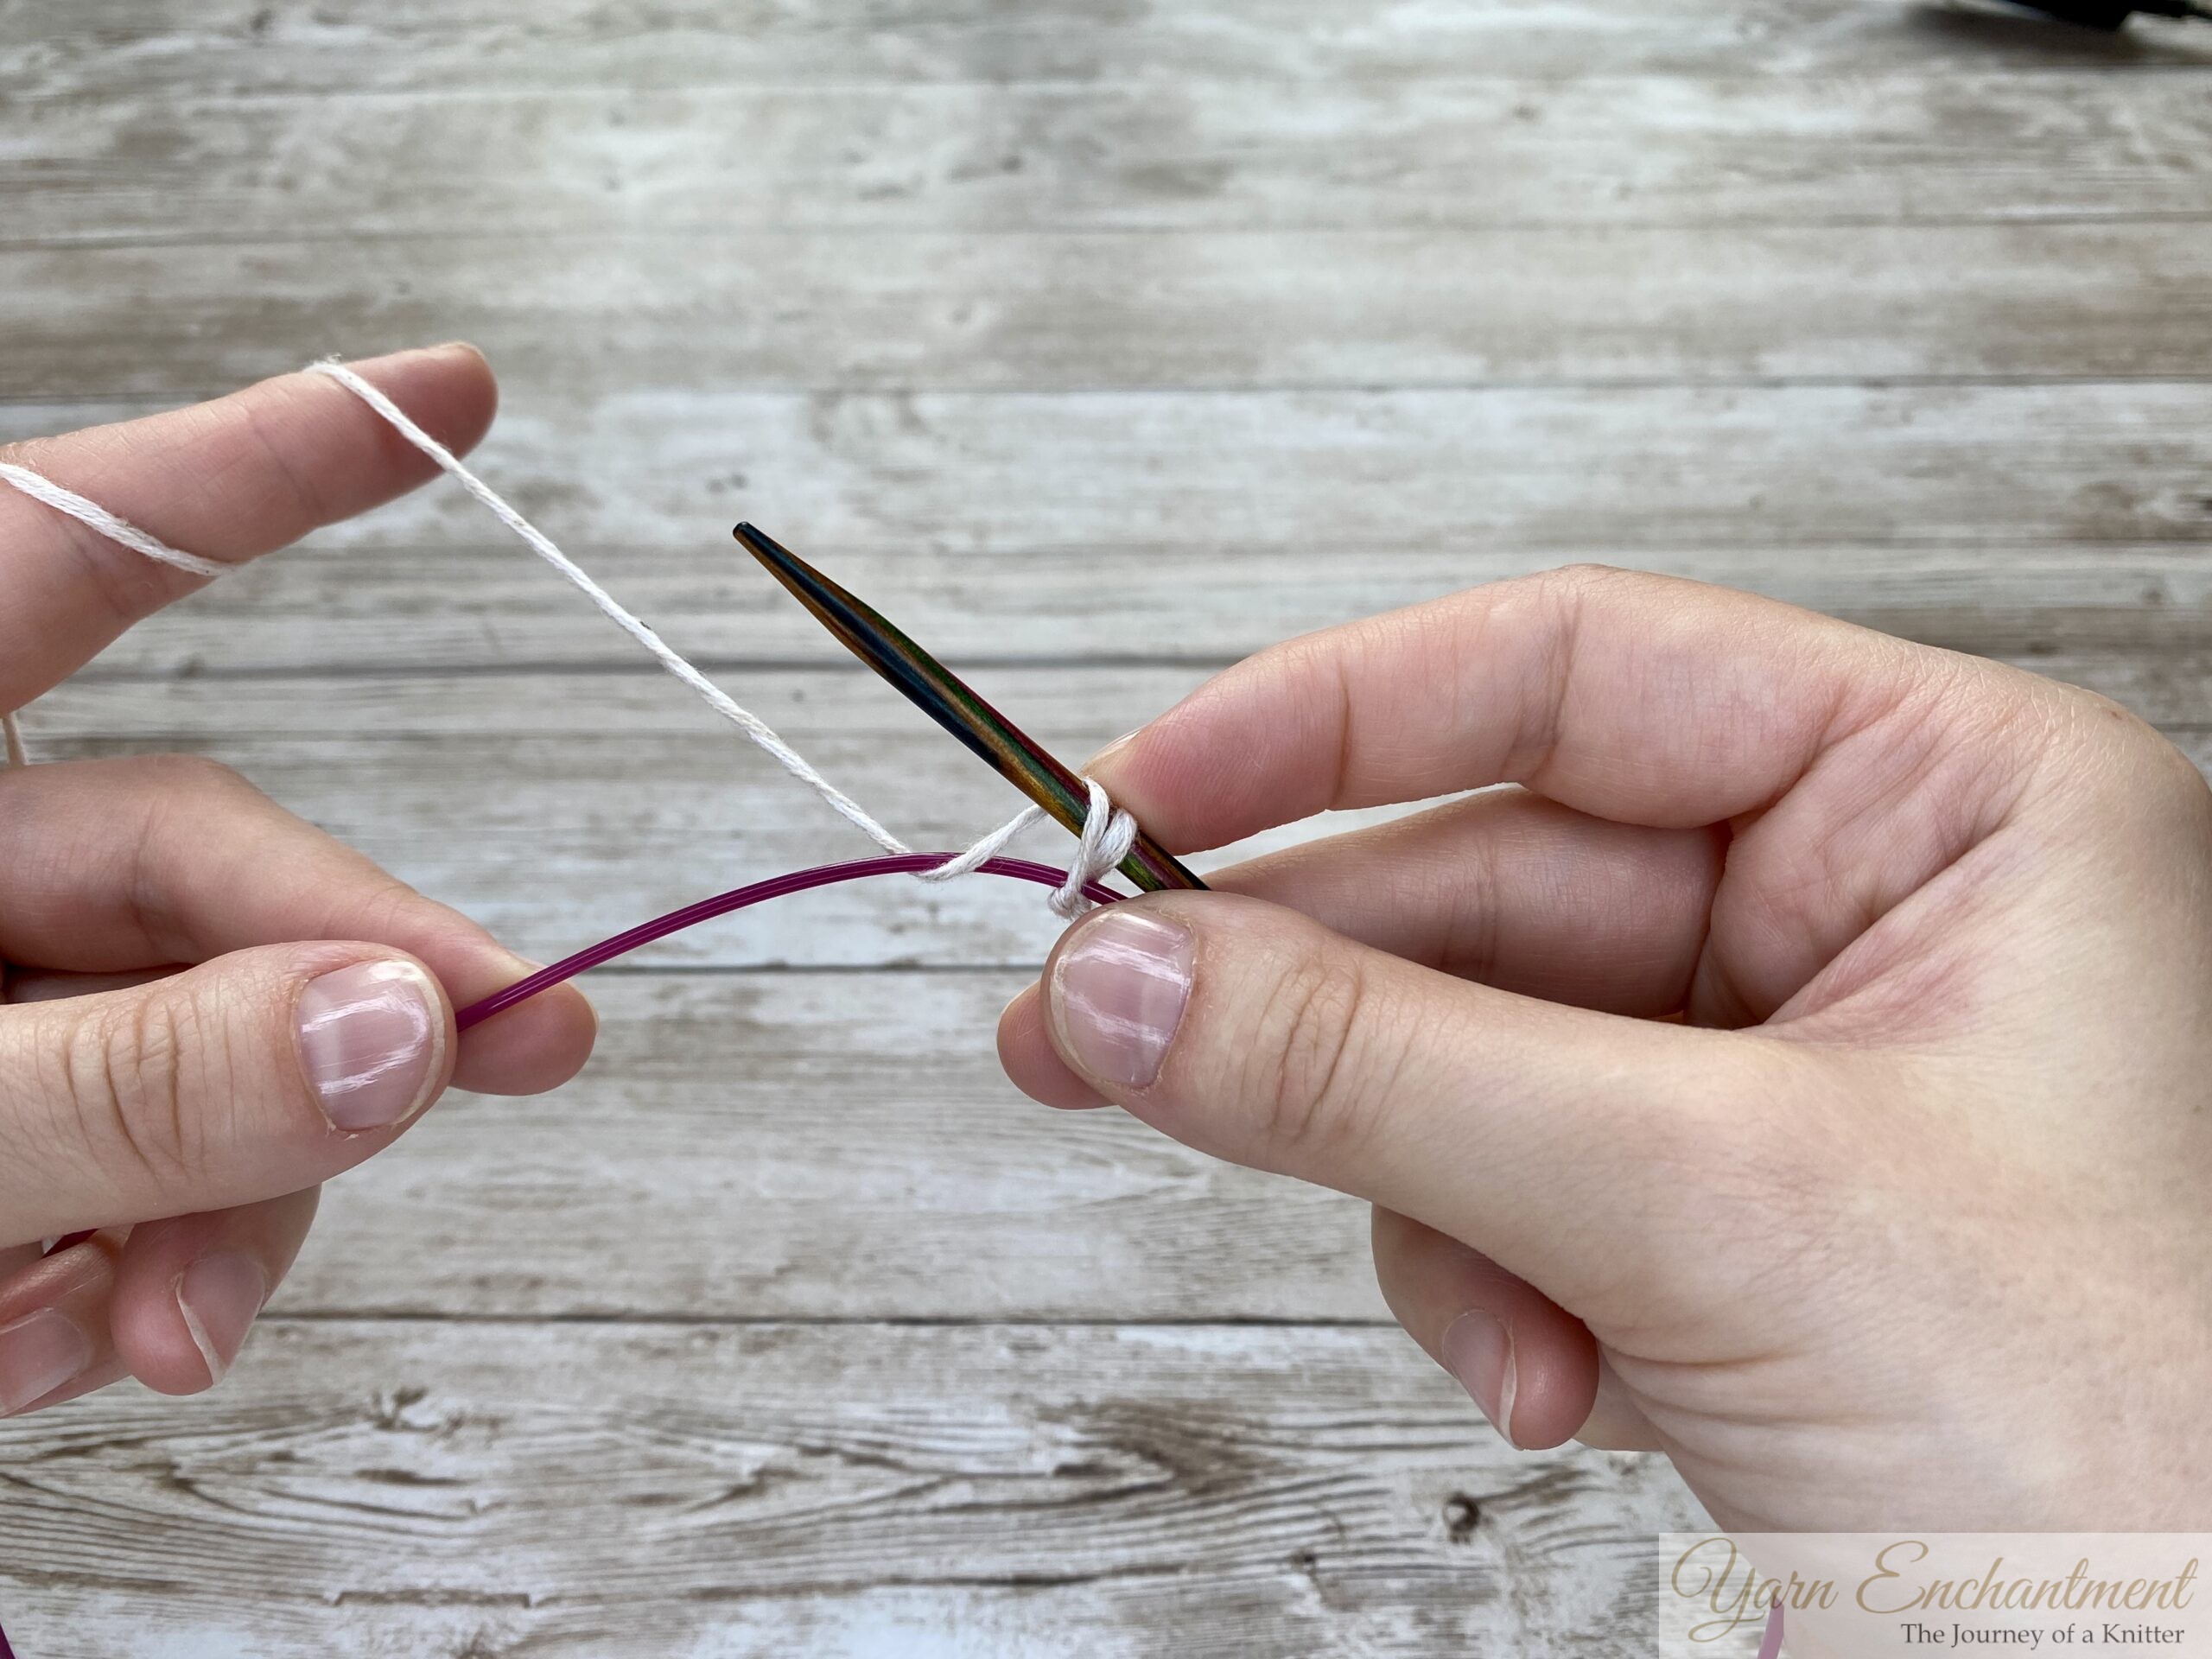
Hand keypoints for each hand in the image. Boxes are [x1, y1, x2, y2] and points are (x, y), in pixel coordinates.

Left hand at [0, 347, 594, 1414]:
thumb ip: (114, 1079)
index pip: (63, 552)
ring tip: (159, 1342)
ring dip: (210, 1204)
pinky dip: (96, 1272)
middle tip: (527, 1054)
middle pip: (180, 875)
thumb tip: (403, 1025)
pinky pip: (84, 1175)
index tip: (448, 395)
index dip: (265, 467)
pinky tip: (50, 1343)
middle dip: (340, 1002)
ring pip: (163, 1055)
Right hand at [998, 566, 2211, 1527]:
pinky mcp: (1725, 1224)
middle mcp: (1873, 918)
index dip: (1337, 718)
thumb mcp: (1715, 1212)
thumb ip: (1385, 1072)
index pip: (1581, 677)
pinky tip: (1552, 1382)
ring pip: (1473, 1055)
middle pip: (1494, 885)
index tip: (1144, 795)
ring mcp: (1790, 1081)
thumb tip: (1128, 979)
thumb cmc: (2136, 1455)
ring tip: (1484, 1319)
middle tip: (1095, 1029)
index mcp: (1955, 807)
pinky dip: (1482, 1286)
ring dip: (1421, 1192)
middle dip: (1311, 994)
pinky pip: (1508, 1189)